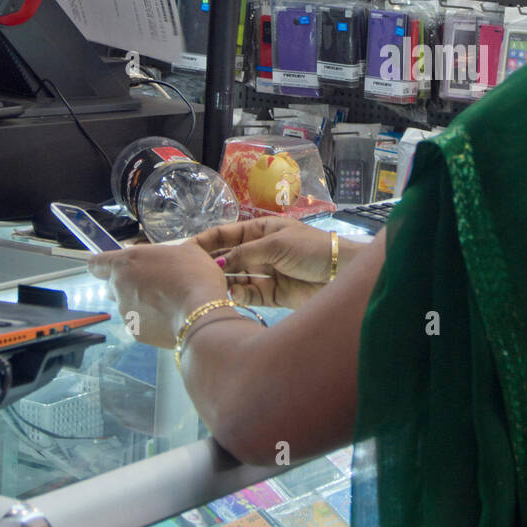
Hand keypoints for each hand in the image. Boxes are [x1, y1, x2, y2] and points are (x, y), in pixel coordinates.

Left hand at [89, 240, 228, 347]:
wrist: (201, 313)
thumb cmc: (193, 275)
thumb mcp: (184, 251)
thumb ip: (160, 255)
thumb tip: (157, 261)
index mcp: (125, 262)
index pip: (95, 264)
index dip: (102, 266)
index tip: (115, 268)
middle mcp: (118, 286)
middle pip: (110, 285)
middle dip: (124, 285)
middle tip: (149, 285)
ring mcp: (124, 312)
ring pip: (124, 305)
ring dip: (138, 303)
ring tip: (165, 303)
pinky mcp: (134, 332)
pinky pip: (137, 322)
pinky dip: (148, 320)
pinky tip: (168, 317)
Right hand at [194, 217, 340, 309]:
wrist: (341, 274)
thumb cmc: (312, 250)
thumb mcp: (276, 244)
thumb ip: (245, 253)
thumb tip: (217, 262)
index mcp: (261, 231)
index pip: (226, 234)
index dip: (206, 240)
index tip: (185, 249)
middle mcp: (259, 251)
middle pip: (227, 257)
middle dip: (211, 264)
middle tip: (194, 274)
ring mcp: (264, 273)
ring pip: (235, 278)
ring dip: (224, 281)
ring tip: (213, 285)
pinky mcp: (271, 294)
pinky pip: (247, 295)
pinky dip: (239, 295)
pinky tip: (233, 294)